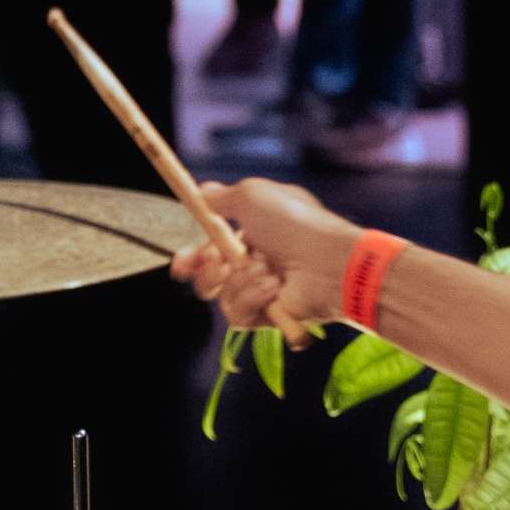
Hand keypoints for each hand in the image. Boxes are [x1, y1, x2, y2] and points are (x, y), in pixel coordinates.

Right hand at [169, 179, 363, 347]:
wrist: (328, 261)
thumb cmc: (295, 224)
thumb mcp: (254, 196)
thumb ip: (224, 197)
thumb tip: (204, 192)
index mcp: (254, 236)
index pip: (212, 250)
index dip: (192, 258)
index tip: (181, 264)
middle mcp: (257, 265)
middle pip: (210, 279)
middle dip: (206, 272)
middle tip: (218, 263)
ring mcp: (264, 292)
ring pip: (222, 296)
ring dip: (238, 280)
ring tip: (265, 268)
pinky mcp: (270, 317)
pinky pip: (239, 315)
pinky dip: (251, 297)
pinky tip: (272, 287)